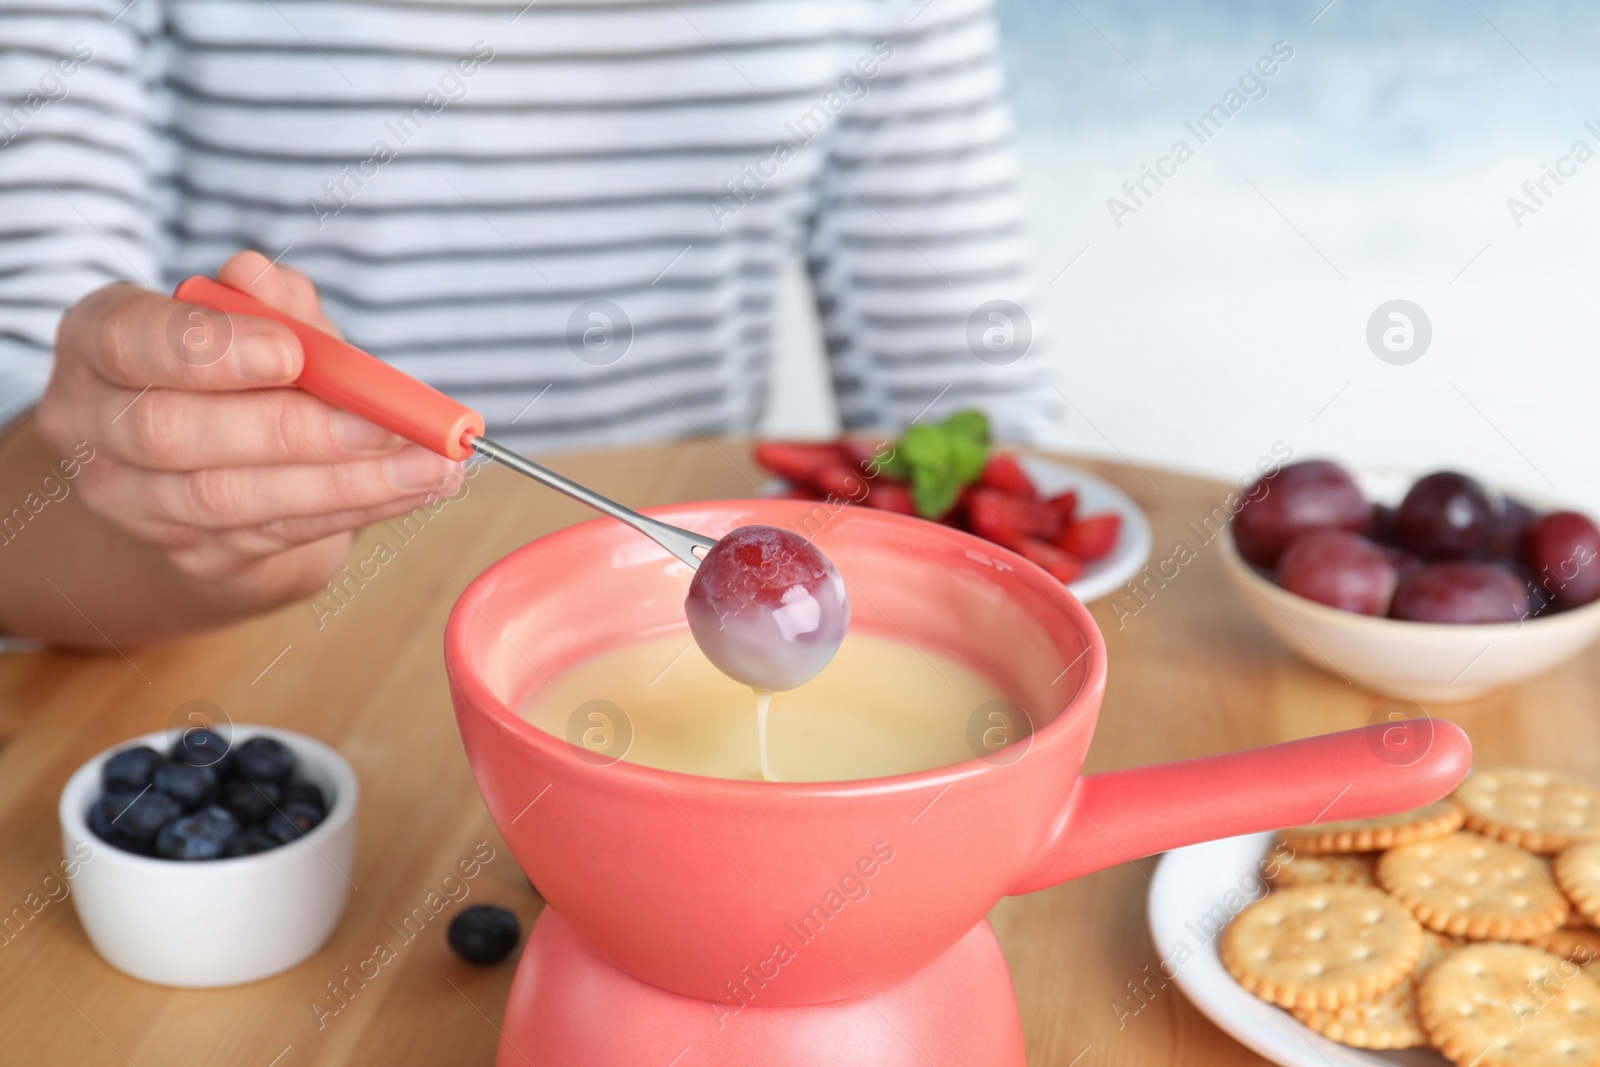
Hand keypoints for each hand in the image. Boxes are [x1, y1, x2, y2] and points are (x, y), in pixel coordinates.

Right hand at [35, 250, 462, 617]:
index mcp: (101, 340)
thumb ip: (274, 301)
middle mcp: (94, 423)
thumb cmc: (248, 372)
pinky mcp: (191, 553)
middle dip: (290, 429)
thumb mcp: (267, 323)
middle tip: (384, 424)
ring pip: (228, 498)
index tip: (290, 353)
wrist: (235, 465)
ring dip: (344, 483)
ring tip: (430, 466)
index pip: (129, 341)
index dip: (208, 350)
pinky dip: (356, 509)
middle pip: (172, 434)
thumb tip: (260, 277)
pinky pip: (275, 533)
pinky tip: (414, 489)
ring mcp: (133, 500)